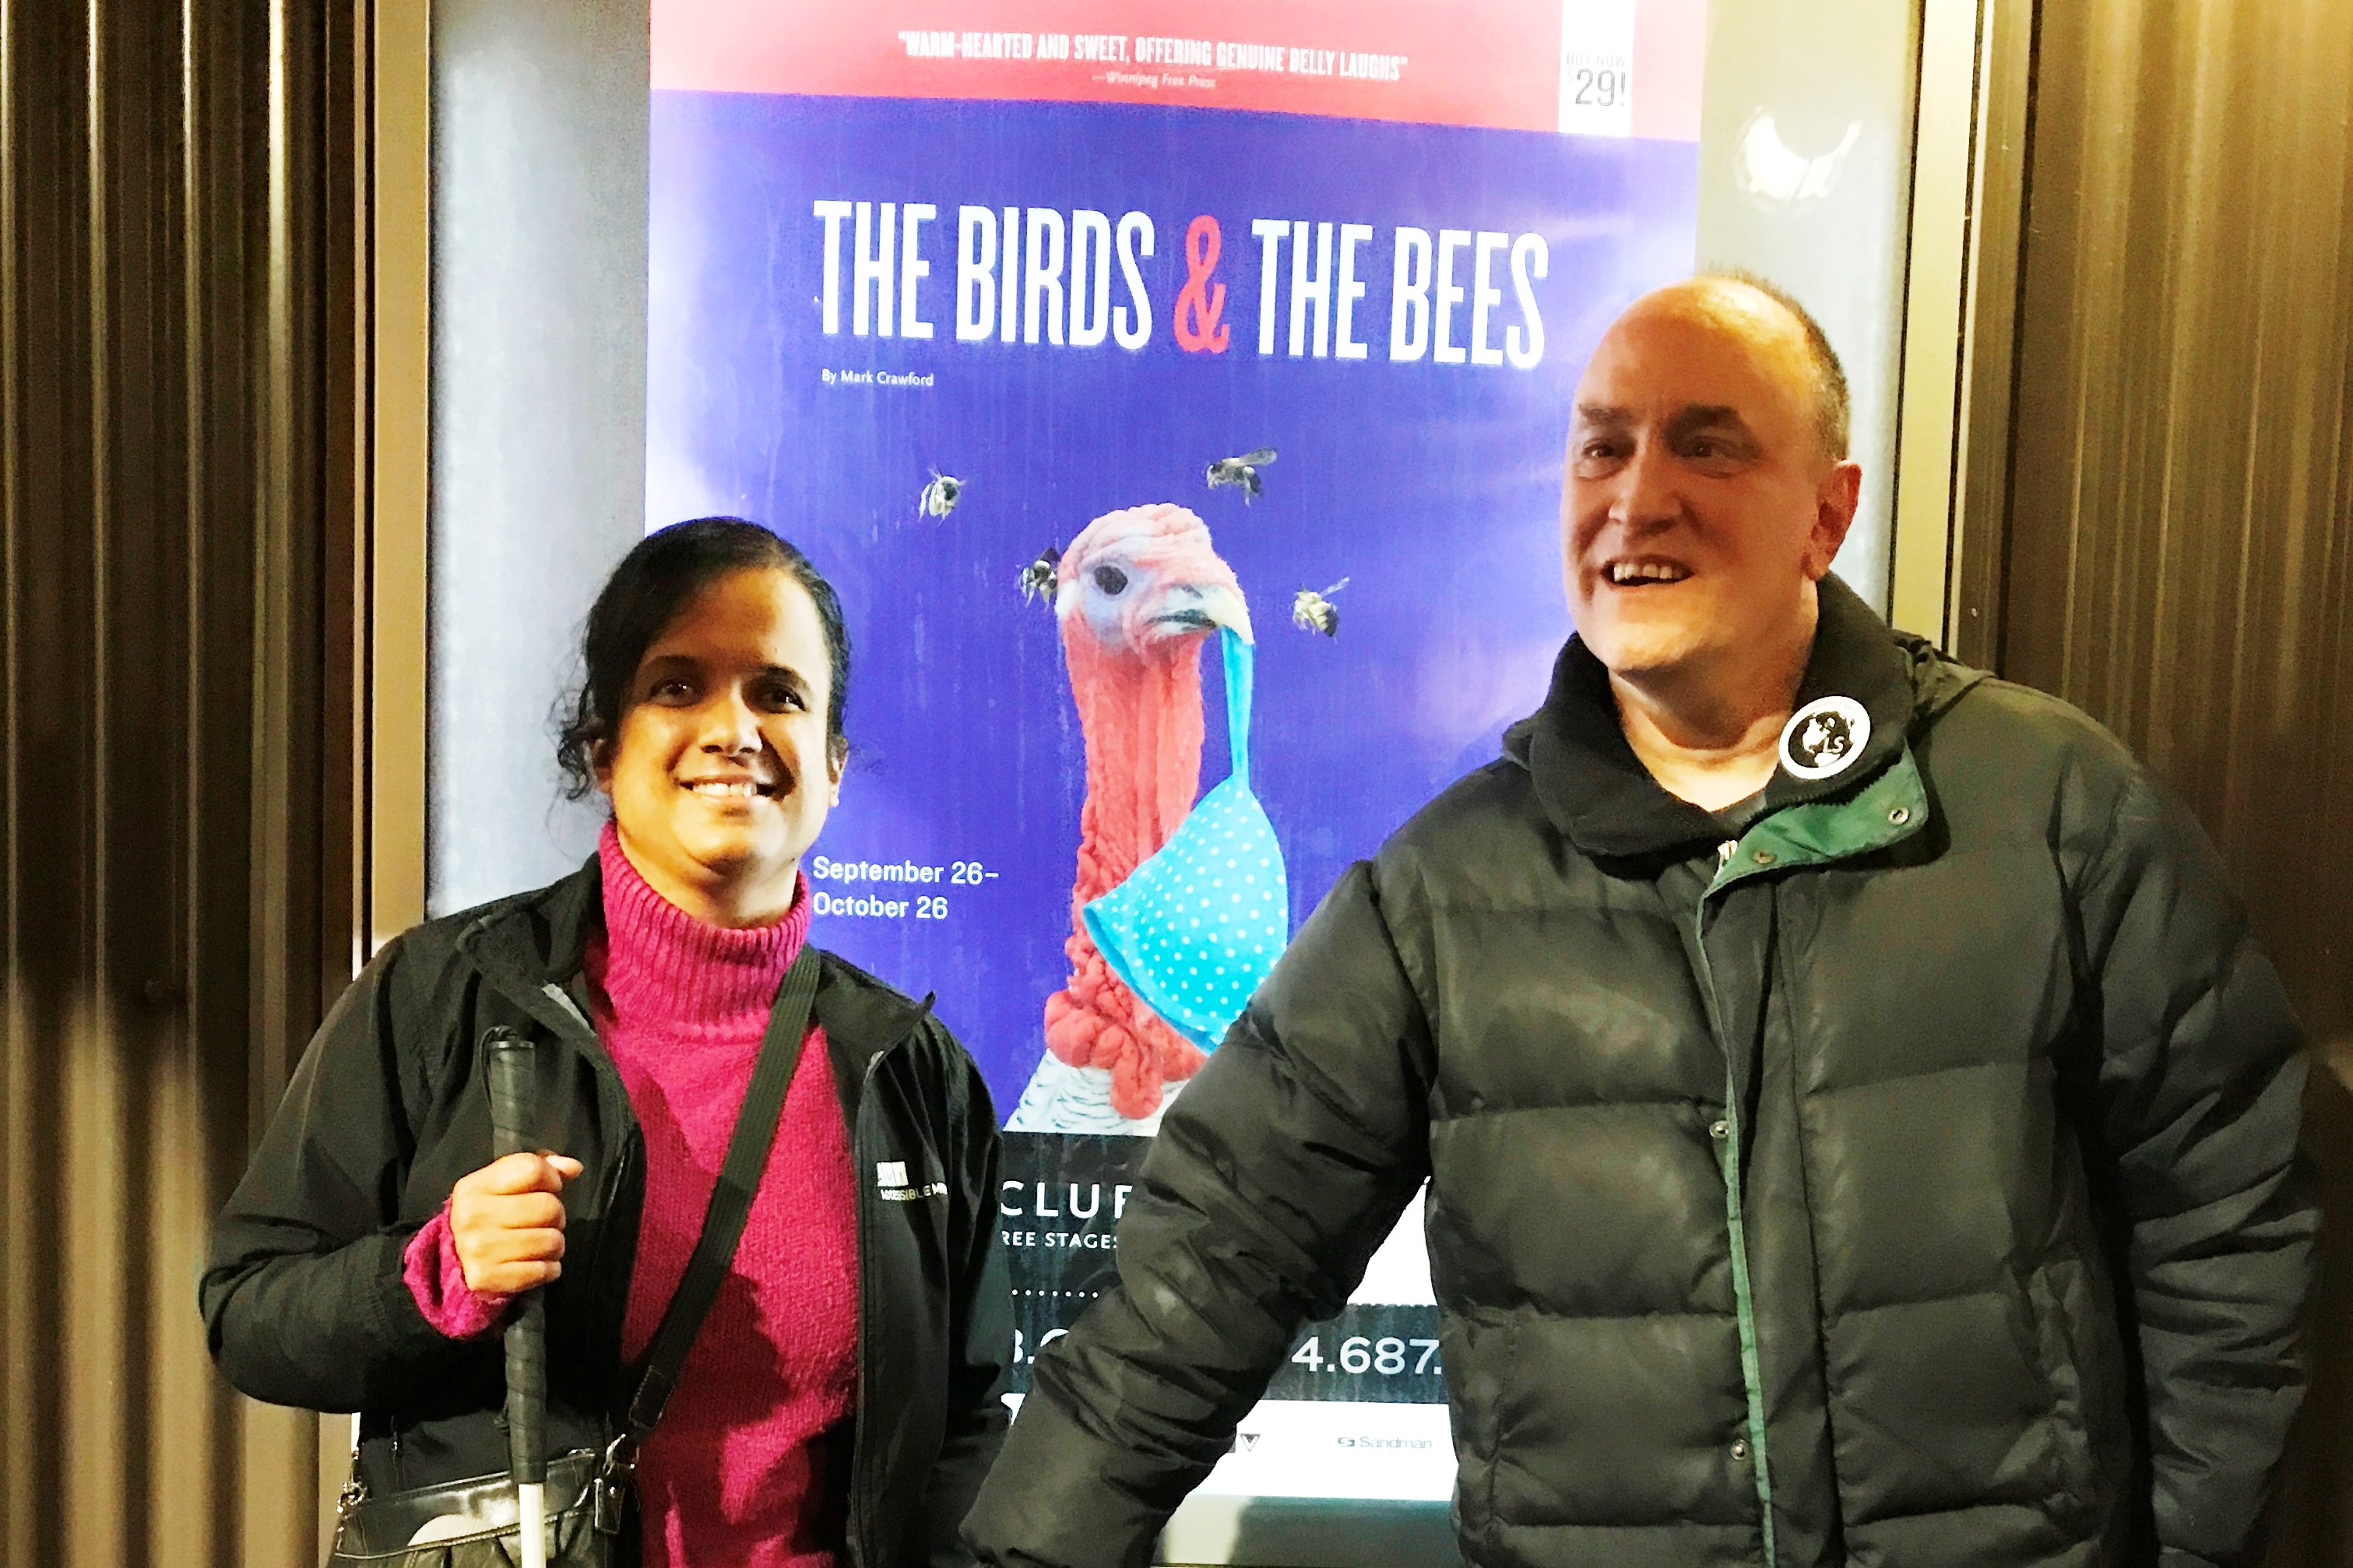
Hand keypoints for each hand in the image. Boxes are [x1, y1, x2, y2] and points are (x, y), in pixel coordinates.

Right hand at [447, 1151, 584, 1294]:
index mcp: (474, 1186)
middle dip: (557, 1214)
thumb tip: (573, 1168)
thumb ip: (541, 1168)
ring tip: (542, 1243)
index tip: (551, 1188)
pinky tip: (537, 1263)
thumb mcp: (506, 1183)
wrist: (456, 1259)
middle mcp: (472, 1216)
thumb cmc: (491, 1214)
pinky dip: (549, 1268)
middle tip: (546, 1221)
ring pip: (551, 1240)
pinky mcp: (486, 1278)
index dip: (552, 1177)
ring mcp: (477, 1249)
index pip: (531, 1169)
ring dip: (555, 1243)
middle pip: (547, 1207)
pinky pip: (543, 1271)